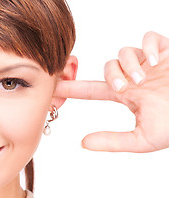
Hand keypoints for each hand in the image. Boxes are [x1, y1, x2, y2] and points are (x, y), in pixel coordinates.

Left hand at [55, 32, 168, 152]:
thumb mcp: (143, 139)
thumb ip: (113, 141)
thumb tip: (83, 143)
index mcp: (126, 95)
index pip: (93, 89)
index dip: (73, 87)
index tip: (55, 86)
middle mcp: (134, 77)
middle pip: (108, 66)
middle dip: (111, 75)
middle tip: (122, 88)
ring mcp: (150, 63)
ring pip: (125, 52)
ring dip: (130, 65)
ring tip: (142, 78)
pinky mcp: (167, 51)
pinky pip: (149, 38)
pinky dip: (149, 48)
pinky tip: (155, 62)